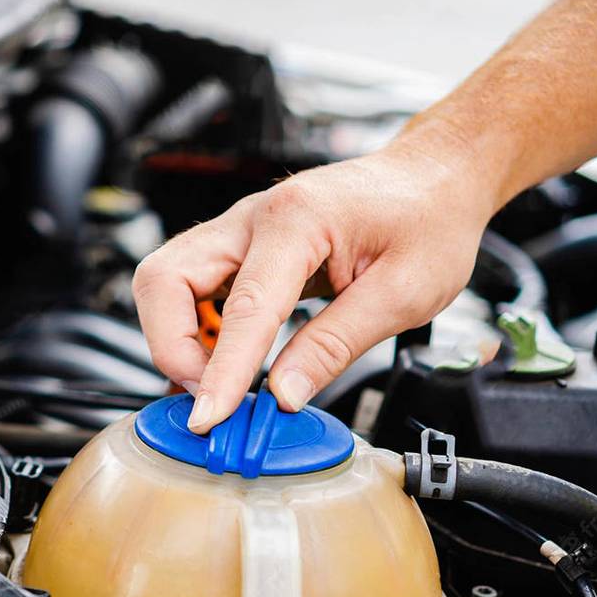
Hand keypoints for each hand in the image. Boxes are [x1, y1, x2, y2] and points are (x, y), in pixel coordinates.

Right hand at [132, 137, 497, 432]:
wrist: (432, 178)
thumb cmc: (428, 221)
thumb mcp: (403, 292)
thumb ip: (336, 345)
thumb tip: (284, 395)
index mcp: (298, 220)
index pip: (243, 307)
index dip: (222, 371)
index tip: (210, 418)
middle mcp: (253, 217)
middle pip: (165, 279)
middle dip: (171, 347)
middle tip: (210, 395)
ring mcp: (238, 229)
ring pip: (165, 281)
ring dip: (174, 337)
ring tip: (215, 380)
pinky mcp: (237, 246)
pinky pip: (187, 286)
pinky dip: (190, 328)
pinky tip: (219, 359)